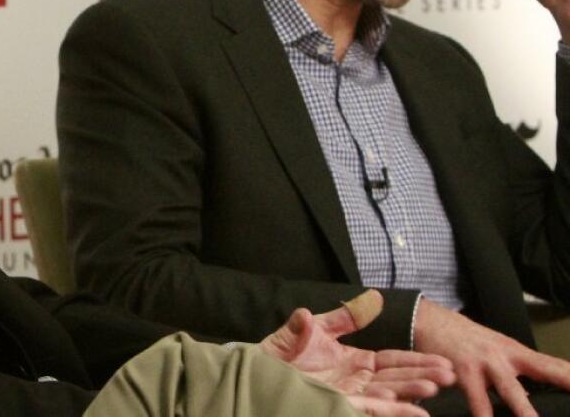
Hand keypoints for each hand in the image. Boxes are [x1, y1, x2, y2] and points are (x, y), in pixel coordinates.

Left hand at [260, 290, 454, 416]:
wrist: (252, 371)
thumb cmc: (281, 353)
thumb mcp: (312, 329)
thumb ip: (342, 318)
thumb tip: (373, 297)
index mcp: (355, 362)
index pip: (393, 361)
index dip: (417, 362)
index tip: (444, 362)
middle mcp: (357, 382)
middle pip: (396, 379)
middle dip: (422, 376)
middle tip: (451, 374)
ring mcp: (348, 396)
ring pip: (385, 395)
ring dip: (409, 393)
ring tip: (434, 389)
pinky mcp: (336, 406)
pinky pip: (366, 409)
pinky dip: (389, 411)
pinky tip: (412, 414)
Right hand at [414, 297, 569, 416]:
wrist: (428, 321)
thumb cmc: (463, 340)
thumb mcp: (494, 350)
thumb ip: (514, 371)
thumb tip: (532, 394)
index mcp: (517, 352)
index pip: (556, 365)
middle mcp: (506, 355)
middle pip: (545, 370)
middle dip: (566, 381)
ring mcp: (485, 363)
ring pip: (512, 391)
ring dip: (525, 411)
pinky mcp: (463, 371)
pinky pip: (477, 401)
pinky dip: (483, 416)